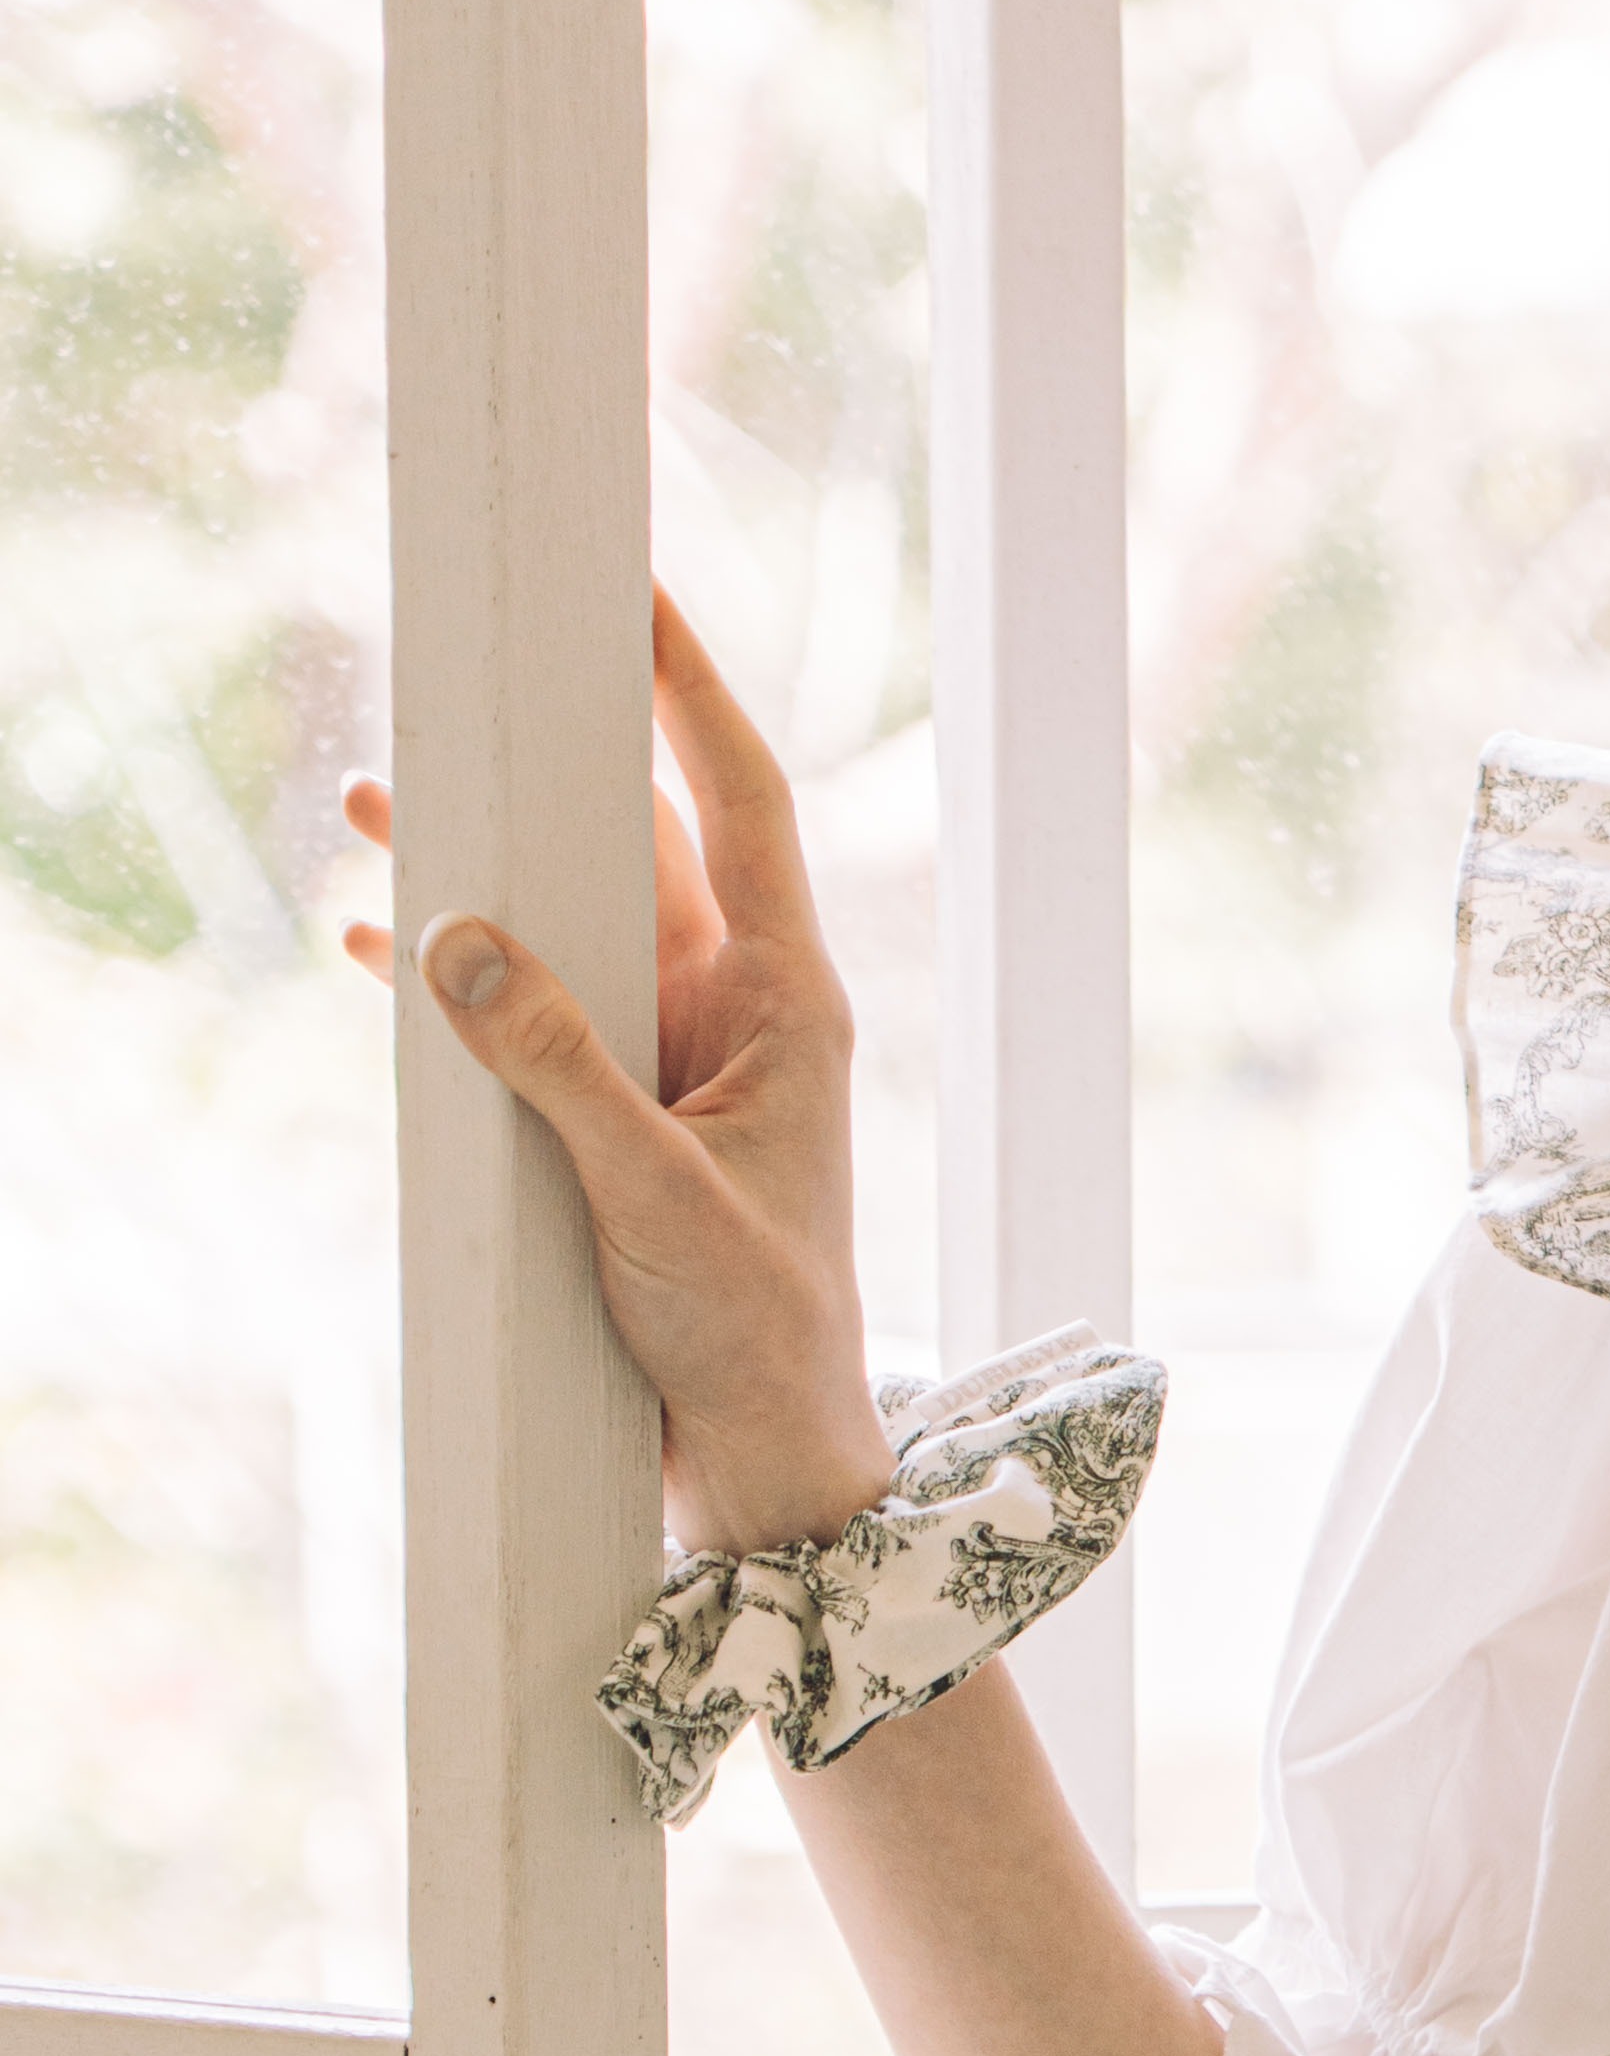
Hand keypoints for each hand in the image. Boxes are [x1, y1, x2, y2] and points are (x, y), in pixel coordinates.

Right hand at [342, 590, 883, 1561]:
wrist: (769, 1458)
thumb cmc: (754, 1331)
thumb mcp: (653, 1192)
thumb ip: (557, 1067)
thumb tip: (450, 938)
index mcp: (790, 1002)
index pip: (741, 804)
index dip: (690, 694)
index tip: (636, 597)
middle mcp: (738, 1012)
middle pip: (637, 850)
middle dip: (547, 775)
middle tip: (458, 691)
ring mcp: (679, 1062)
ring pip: (571, 930)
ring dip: (482, 876)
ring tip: (374, 806)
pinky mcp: (623, 1118)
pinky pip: (532, 1020)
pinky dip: (456, 985)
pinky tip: (374, 948)